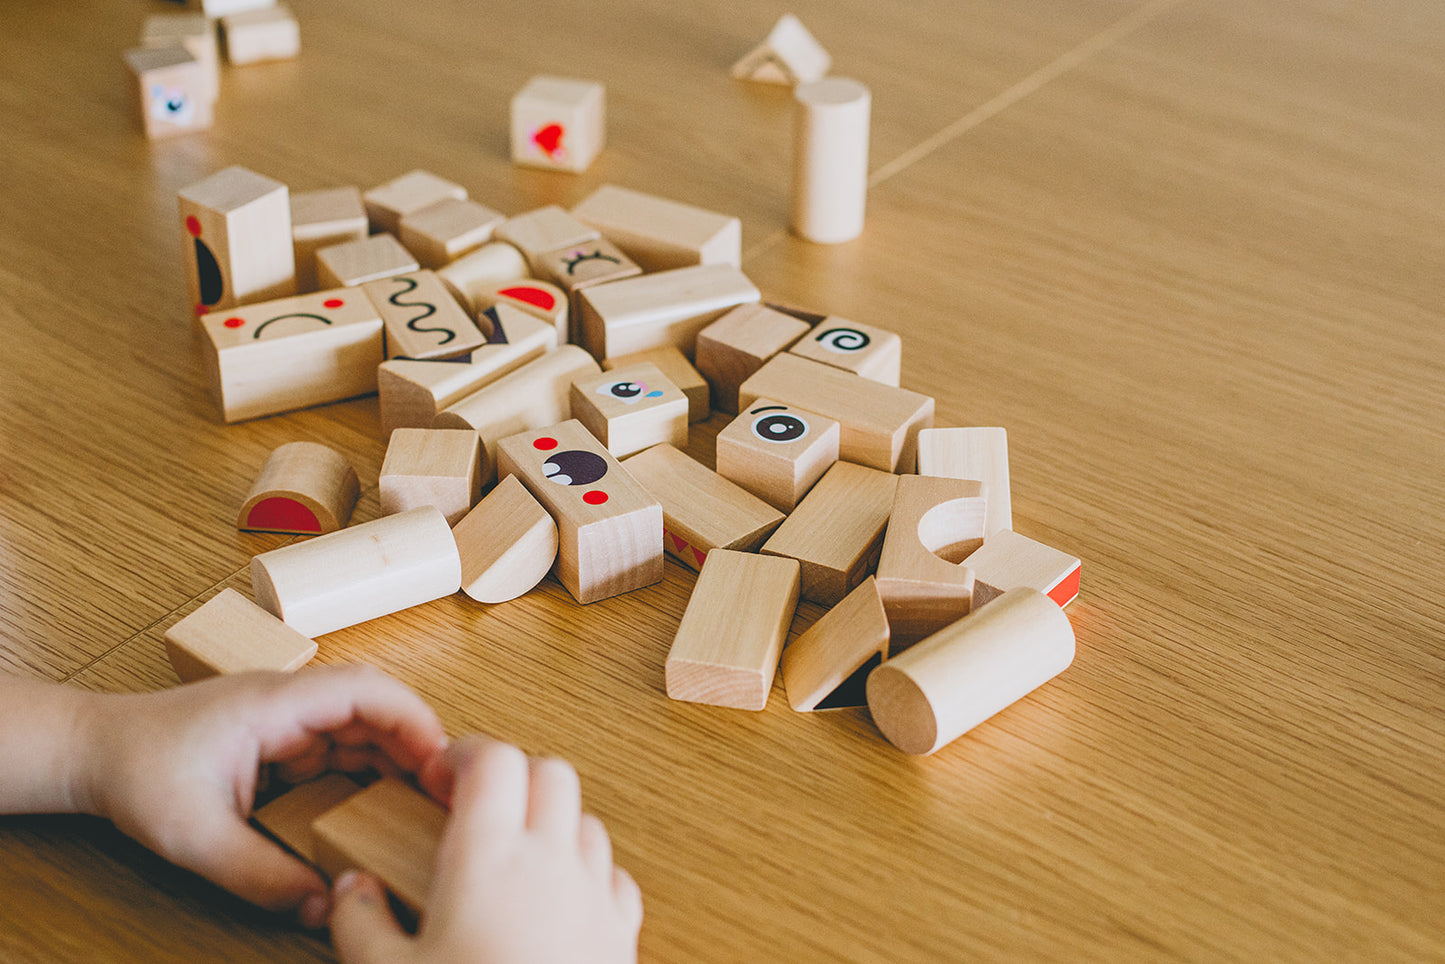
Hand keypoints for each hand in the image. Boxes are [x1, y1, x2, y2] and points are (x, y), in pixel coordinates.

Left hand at [74, 665, 447, 927]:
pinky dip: (363, 778)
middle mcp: (290, 702)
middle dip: (417, 748)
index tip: (442, 762)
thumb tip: (320, 907)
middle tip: (446, 796)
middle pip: (376, 710)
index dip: (415, 720)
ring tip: (420, 809)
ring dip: (393, 764)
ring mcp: (286, 720)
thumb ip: (261, 875)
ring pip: (361, 732)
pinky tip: (373, 814)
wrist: (90, 752)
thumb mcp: (196, 835)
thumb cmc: (134, 770)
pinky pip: (337, 752)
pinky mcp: (280, 742)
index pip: (366, 690)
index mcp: (276, 702)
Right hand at [330, 738, 642, 963]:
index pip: (494, 760)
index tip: (438, 776)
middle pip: (549, 771)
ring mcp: (595, 894)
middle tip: (473, 805)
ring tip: (511, 852)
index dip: (465, 752)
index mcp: (489, 859)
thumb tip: (350, 886)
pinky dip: (588, 868)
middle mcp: (551, 862)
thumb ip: (360, 922)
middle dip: (511, 774)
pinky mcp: (621, 932)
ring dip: (551, 818)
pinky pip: (614, 874)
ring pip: (586, 817)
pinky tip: (559, 896)